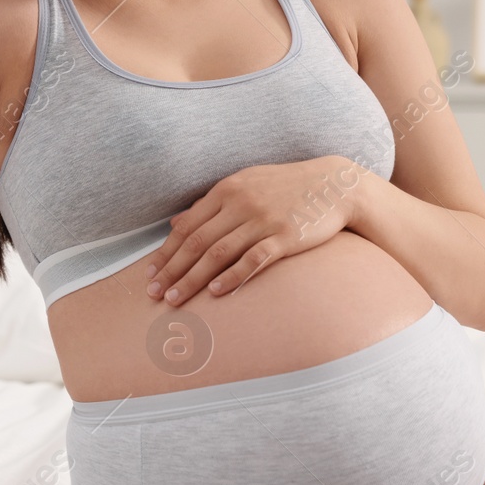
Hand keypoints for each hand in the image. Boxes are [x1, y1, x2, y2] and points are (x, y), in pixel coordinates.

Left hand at [144, 155, 368, 305]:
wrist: (334, 185)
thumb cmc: (285, 188)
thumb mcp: (244, 185)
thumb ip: (210, 205)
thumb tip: (175, 223)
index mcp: (227, 190)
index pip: (187, 226)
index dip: (166, 251)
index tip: (150, 273)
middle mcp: (241, 203)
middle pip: (198, 242)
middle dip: (172, 269)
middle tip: (154, 293)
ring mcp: (263, 220)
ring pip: (219, 253)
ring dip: (193, 278)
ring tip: (175, 299)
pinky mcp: (285, 236)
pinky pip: (253, 259)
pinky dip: (232, 276)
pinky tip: (215, 292)